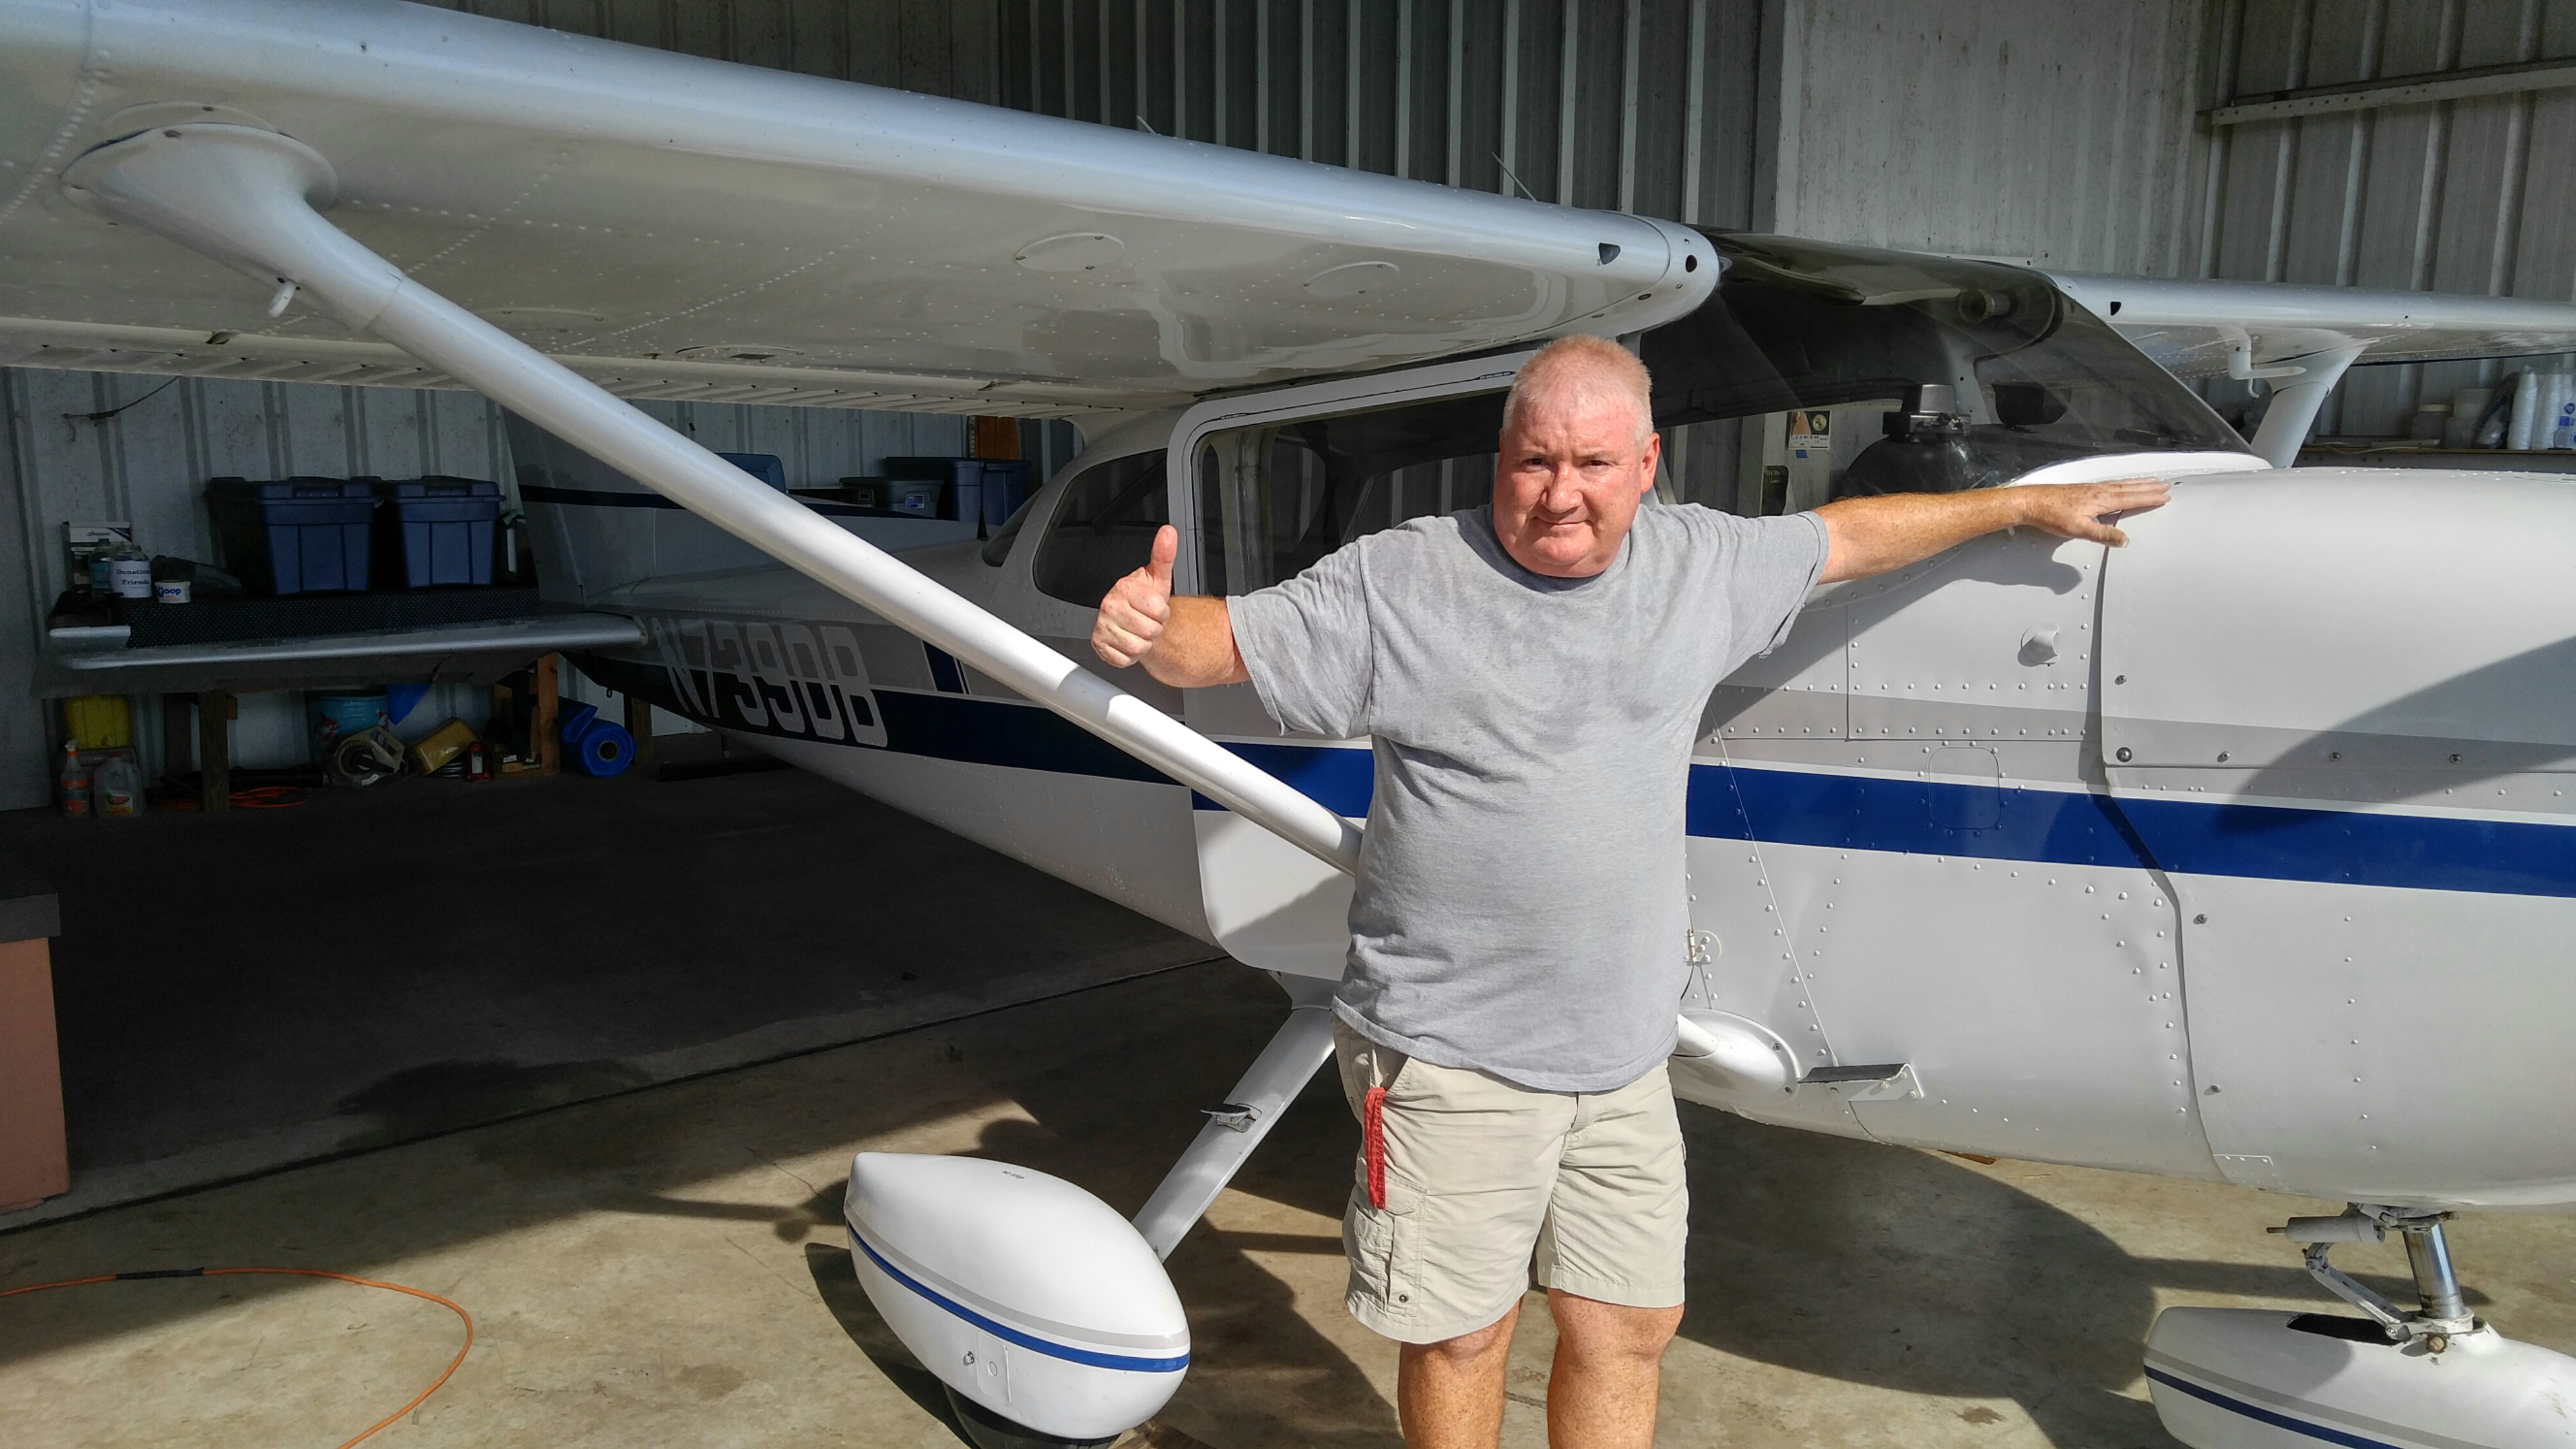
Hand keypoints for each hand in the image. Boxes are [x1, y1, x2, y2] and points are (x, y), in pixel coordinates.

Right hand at [1092, 524, 1177, 667]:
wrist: (1135, 618)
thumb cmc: (1146, 600)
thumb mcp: (1158, 577)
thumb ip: (1164, 555)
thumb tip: (1168, 533)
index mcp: (1124, 588)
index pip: (1158, 610)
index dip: (1162, 613)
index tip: (1155, 609)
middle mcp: (1109, 606)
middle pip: (1149, 631)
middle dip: (1153, 629)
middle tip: (1146, 621)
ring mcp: (1102, 626)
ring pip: (1138, 647)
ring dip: (1143, 643)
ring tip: (1138, 631)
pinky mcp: (1099, 645)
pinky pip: (1125, 660)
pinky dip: (1131, 656)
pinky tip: (1128, 642)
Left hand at [2014, 478, 2171, 545]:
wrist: (2032, 502)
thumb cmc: (2051, 514)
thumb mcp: (2079, 529)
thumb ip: (2102, 534)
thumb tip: (2123, 539)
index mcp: (2101, 500)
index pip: (2131, 499)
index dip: (2149, 498)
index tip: (2164, 497)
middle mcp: (2099, 491)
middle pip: (2130, 488)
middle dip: (2148, 488)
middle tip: (2164, 486)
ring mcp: (2091, 489)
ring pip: (2121, 484)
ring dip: (2138, 483)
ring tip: (2150, 482)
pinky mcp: (2084, 489)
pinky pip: (2111, 483)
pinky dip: (2123, 483)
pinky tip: (2121, 485)